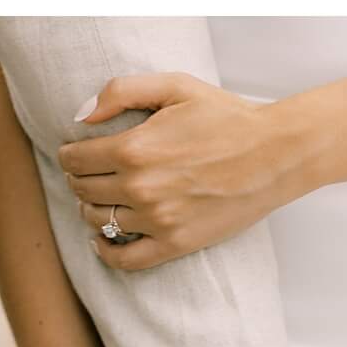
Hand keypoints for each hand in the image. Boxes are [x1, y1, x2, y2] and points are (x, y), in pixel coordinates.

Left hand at [58, 72, 305, 270]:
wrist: (276, 154)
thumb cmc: (227, 117)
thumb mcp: (176, 87)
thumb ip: (122, 91)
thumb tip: (81, 117)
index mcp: (134, 148)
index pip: (75, 160)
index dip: (70, 154)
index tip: (76, 152)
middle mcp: (139, 188)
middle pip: (82, 190)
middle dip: (80, 179)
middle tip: (91, 172)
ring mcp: (156, 220)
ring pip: (98, 221)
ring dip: (92, 208)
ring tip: (103, 197)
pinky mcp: (173, 244)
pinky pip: (123, 259)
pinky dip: (104, 251)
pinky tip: (101, 239)